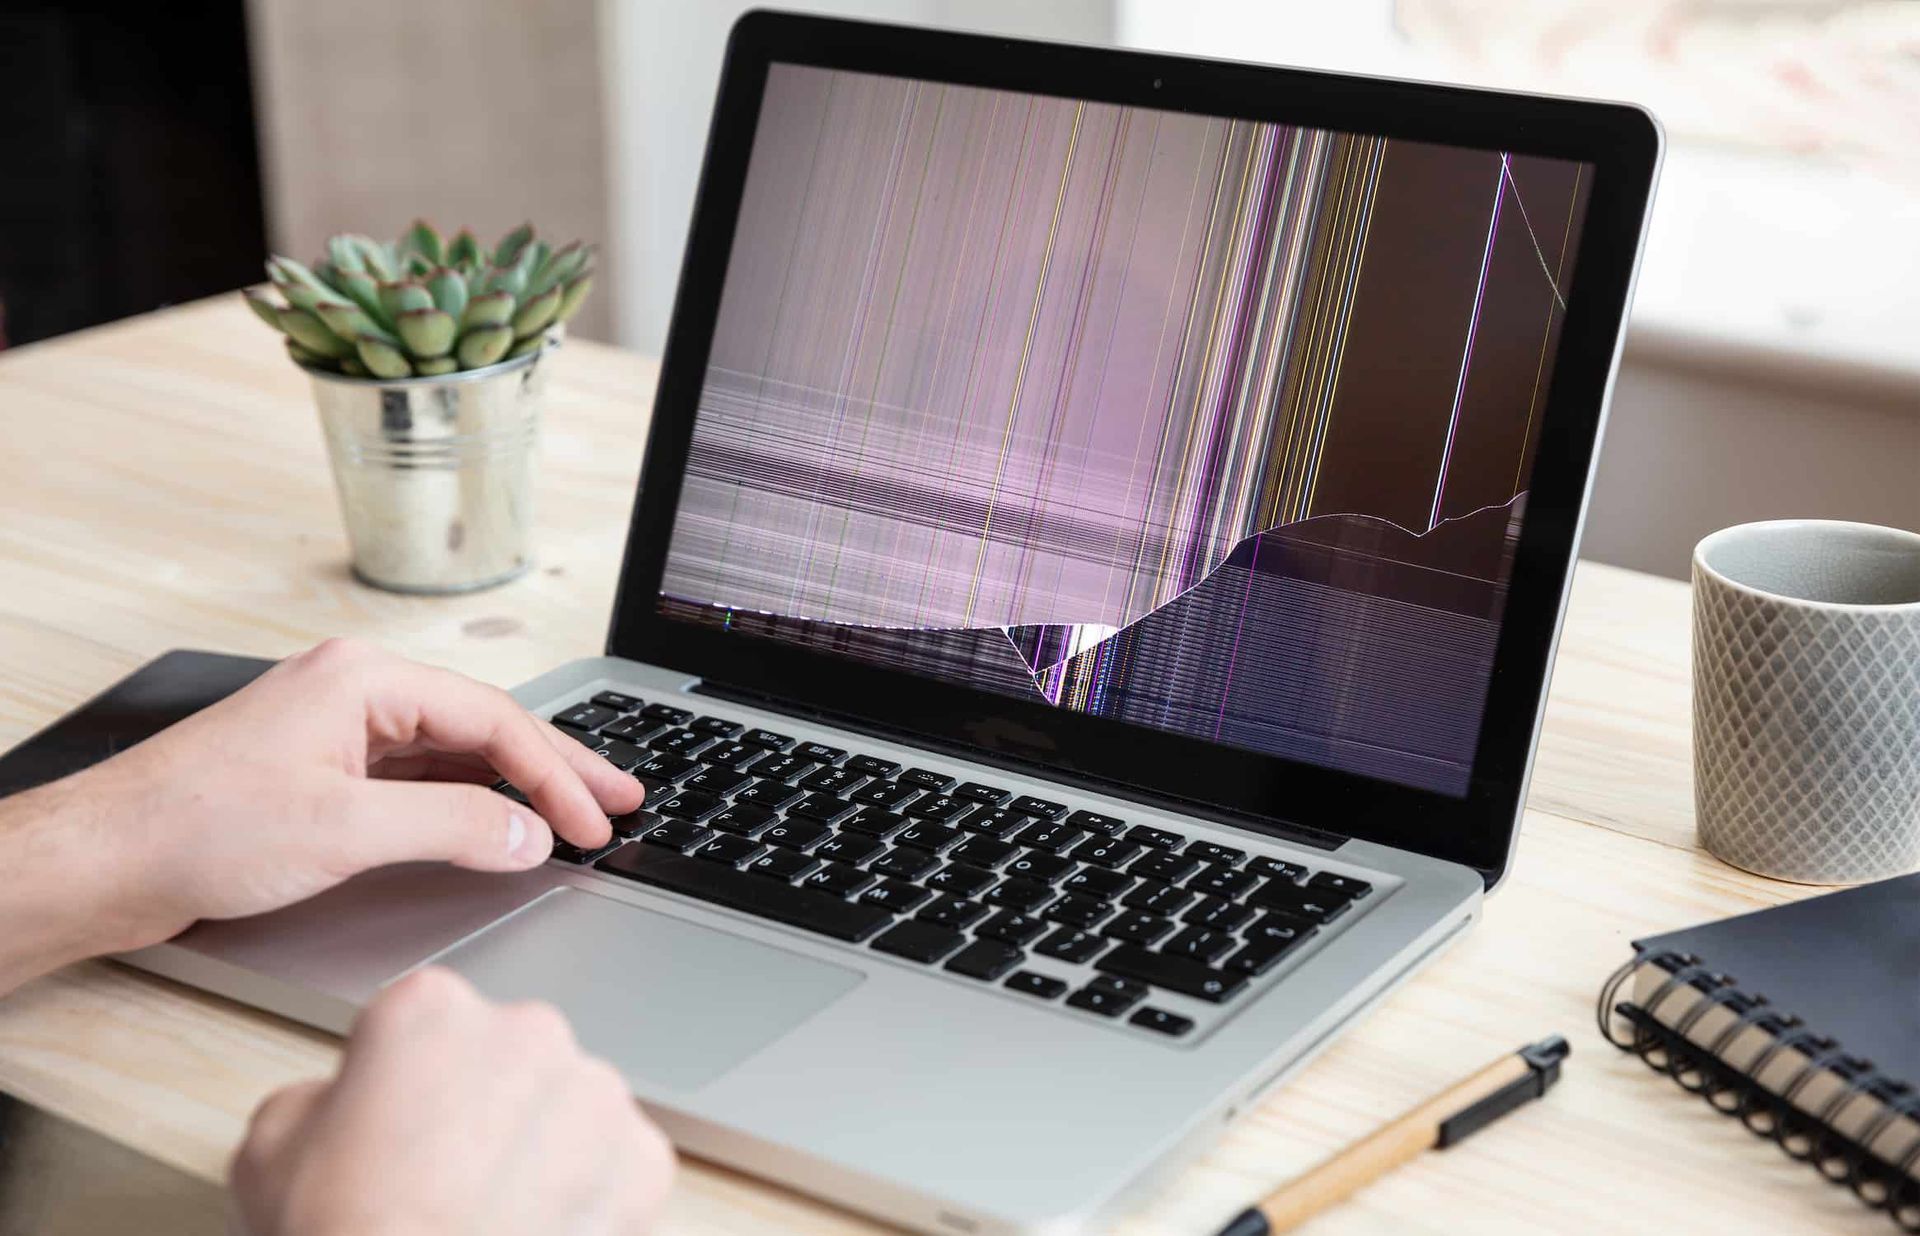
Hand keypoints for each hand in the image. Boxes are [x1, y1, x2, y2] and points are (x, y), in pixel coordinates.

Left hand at [0, 638, 642, 989]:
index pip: (492, 722)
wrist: (102, 859)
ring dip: (514, 785)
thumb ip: (452, 829)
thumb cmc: (196, 827)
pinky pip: (416, 779)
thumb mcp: (345, 831)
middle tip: (621, 798)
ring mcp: (338, 732)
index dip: (554, 776)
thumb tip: (528, 834)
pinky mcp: (322, 773)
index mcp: (365, 680)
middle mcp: (356, 693)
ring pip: (452, 753)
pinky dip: (465, 802)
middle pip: (483, 727)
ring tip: (576, 811)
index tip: (594, 823)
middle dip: (556, 766)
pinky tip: (495, 825)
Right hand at [230, 966, 674, 1235]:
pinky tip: (541, 1228)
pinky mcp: (642, 1157)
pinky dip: (592, 1197)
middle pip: (511, 1059)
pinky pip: (620, 1167)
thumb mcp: (270, 1149)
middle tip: (448, 1177)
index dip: (411, 1080)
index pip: (430, 1022)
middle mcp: (526, 1030)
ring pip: (571, 1110)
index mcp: (431, 1009)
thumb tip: (346, 1103)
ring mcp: (594, 1092)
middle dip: (489, 1108)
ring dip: (545, 1150)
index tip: (402, 1121)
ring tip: (494, 1211)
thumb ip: (322, 1095)